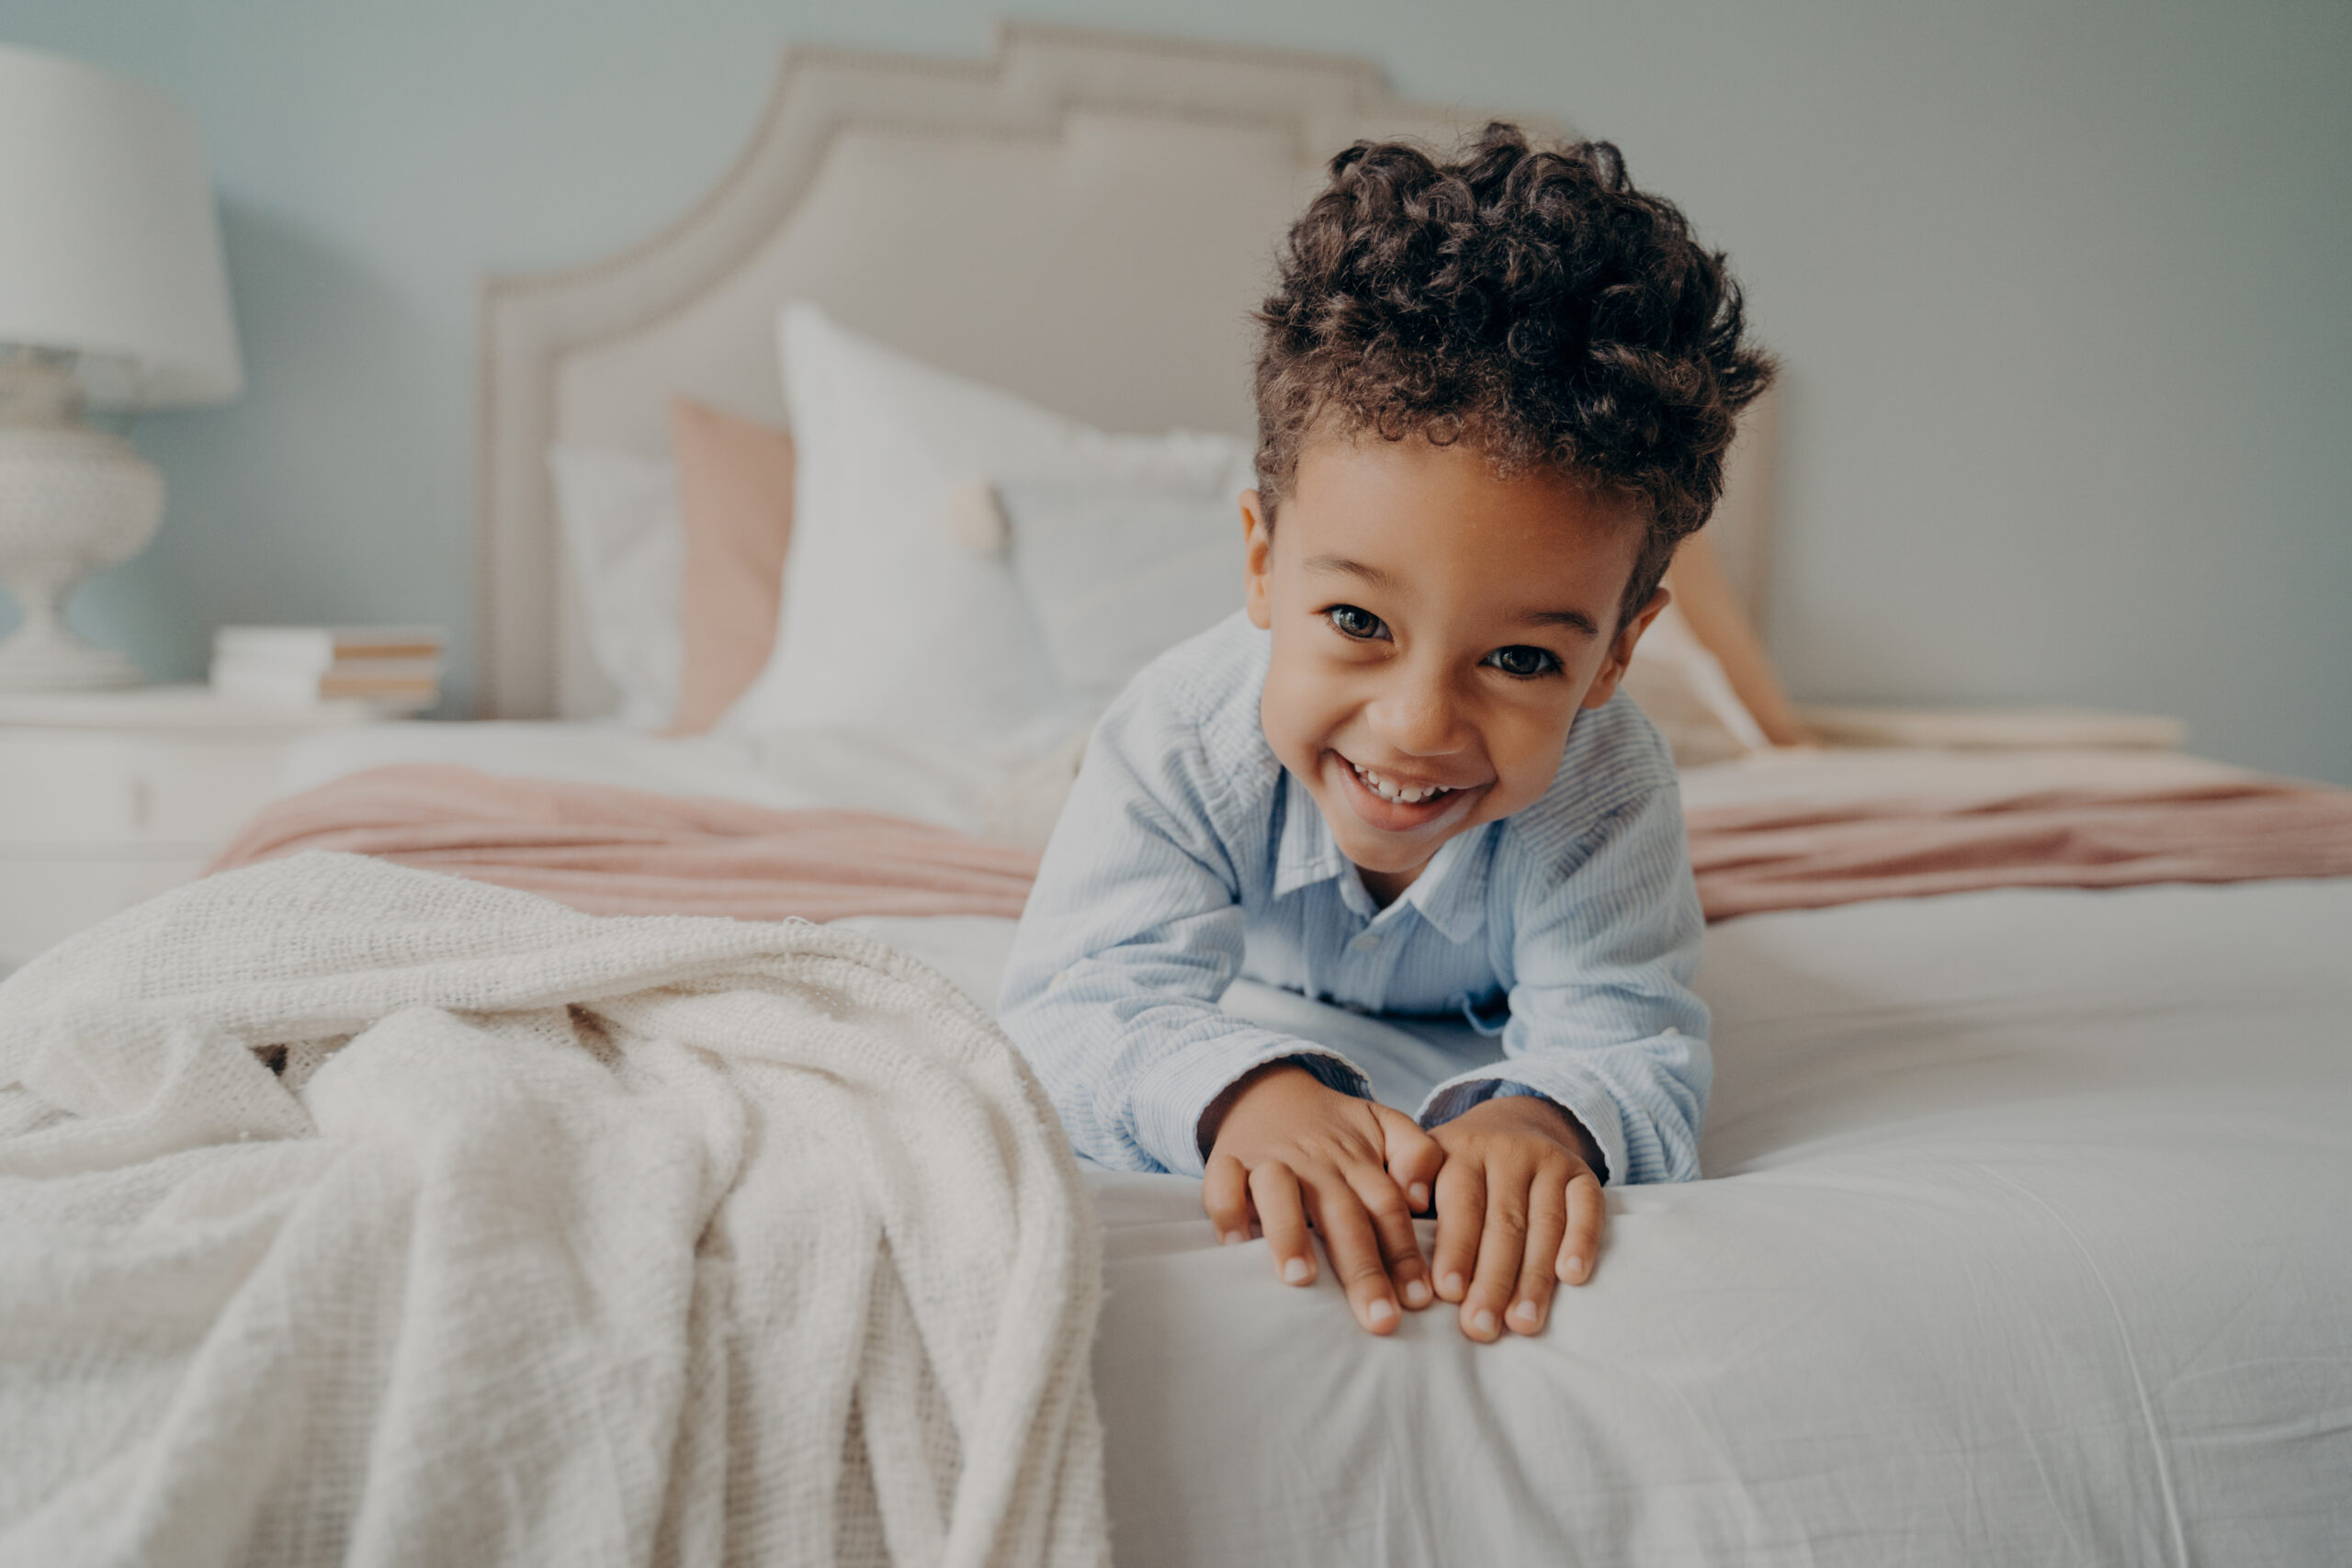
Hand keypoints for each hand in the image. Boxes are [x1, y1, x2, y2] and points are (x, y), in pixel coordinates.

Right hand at [1199, 1061, 1445, 1334]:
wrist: (1268, 1091)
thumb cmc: (1335, 1128)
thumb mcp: (1385, 1125)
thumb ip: (1419, 1154)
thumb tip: (1421, 1200)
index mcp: (1358, 1160)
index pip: (1388, 1207)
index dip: (1405, 1254)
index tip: (1419, 1301)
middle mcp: (1315, 1162)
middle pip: (1343, 1214)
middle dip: (1363, 1269)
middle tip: (1379, 1319)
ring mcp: (1268, 1160)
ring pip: (1279, 1191)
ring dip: (1289, 1232)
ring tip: (1302, 1279)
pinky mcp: (1226, 1159)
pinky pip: (1220, 1182)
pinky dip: (1226, 1210)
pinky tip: (1235, 1245)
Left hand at [1426, 1094, 1605, 1341]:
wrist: (1516, 1120)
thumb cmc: (1459, 1166)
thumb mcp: (1427, 1164)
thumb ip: (1408, 1194)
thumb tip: (1386, 1239)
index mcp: (1460, 1151)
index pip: (1461, 1205)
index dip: (1456, 1249)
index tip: (1448, 1292)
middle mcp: (1506, 1152)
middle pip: (1503, 1223)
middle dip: (1492, 1280)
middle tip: (1481, 1327)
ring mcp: (1548, 1161)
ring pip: (1544, 1223)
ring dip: (1535, 1278)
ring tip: (1523, 1323)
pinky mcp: (1582, 1173)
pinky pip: (1587, 1207)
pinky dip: (1583, 1240)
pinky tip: (1573, 1276)